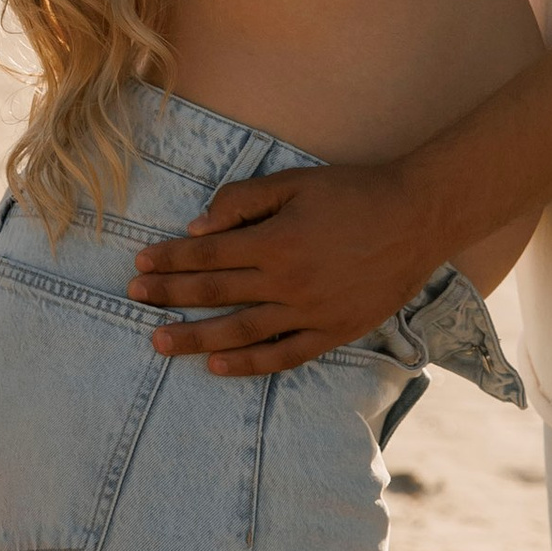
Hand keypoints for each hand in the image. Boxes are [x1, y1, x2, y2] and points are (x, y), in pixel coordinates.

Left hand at [128, 161, 441, 374]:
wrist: (417, 217)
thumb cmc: (354, 192)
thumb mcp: (295, 182)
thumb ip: (243, 201)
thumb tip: (197, 228)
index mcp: (275, 241)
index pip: (206, 255)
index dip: (168, 260)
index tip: (139, 265)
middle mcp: (287, 282)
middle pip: (214, 294)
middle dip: (168, 296)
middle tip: (134, 299)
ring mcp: (310, 312)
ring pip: (239, 332)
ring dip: (195, 338)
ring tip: (160, 342)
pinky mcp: (332, 331)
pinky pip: (283, 355)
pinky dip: (249, 365)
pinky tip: (217, 368)